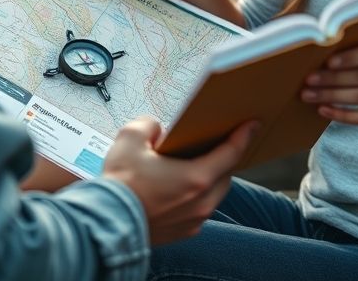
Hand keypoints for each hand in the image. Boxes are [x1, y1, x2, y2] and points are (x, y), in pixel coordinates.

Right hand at [102, 115, 258, 244]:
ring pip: (214, 194)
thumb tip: (156, 129)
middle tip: (219, 141)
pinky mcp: (183, 232)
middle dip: (225, 156)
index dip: (243, 136)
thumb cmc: (120, 185)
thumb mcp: (131, 138)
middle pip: (225, 174)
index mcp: (196, 178)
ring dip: (212, 177)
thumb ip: (149, 125)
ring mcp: (193, 220)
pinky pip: (200, 209)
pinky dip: (198, 195)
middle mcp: (201, 202)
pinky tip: (181, 185)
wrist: (105, 224)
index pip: (231, 153)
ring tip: (198, 162)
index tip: (252, 125)